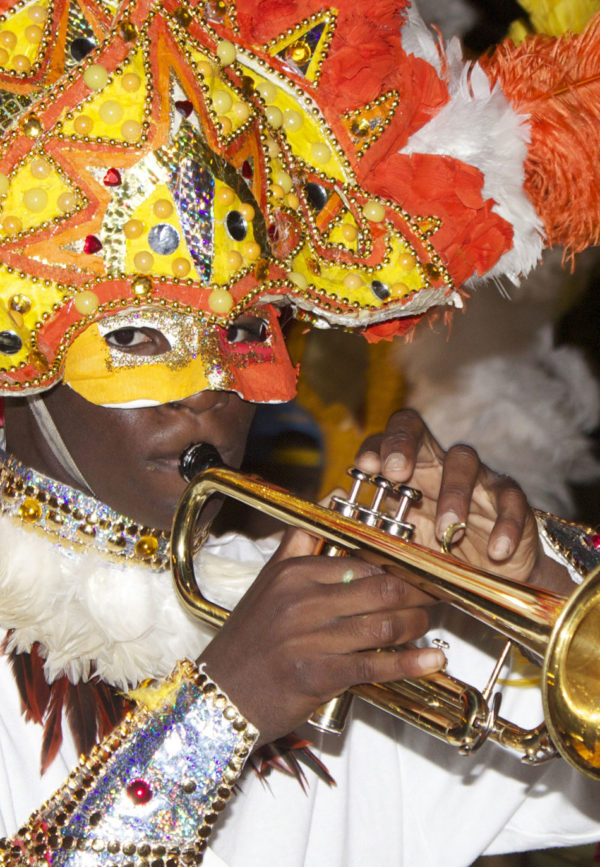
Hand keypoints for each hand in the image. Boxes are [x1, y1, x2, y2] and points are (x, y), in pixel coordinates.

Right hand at [199, 527, 443, 745]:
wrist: (220, 696)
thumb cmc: (247, 642)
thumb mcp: (265, 584)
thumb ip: (296, 546)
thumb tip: (326, 509)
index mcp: (293, 573)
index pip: (361, 563)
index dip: (396, 569)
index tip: (416, 573)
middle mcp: (302, 601)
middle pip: (381, 590)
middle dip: (417, 594)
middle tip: (433, 597)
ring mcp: (310, 639)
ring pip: (383, 625)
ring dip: (416, 626)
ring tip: (426, 625)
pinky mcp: (318, 675)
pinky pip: (376, 665)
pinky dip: (411, 663)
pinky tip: (432, 660)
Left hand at [355, 409, 543, 584]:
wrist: (489, 582)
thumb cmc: (438, 558)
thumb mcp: (402, 548)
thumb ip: (372, 532)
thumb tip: (330, 520)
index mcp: (408, 474)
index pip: (386, 440)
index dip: (375, 446)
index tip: (365, 468)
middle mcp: (438, 466)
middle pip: (418, 430)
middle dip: (404, 444)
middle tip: (395, 471)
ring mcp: (476, 478)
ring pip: (464, 461)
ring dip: (454, 494)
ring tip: (447, 531)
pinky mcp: (510, 500)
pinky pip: (511, 500)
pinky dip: (505, 525)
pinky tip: (496, 550)